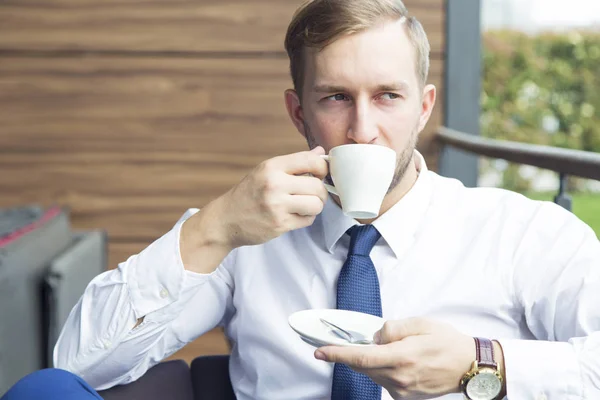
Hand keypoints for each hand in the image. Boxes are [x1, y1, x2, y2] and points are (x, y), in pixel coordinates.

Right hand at [216, 146, 328, 247]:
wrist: (226, 219)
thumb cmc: (249, 193)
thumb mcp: (267, 171)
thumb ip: (294, 163)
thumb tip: (320, 151)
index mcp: (272, 167)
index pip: (311, 161)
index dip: (323, 168)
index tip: (320, 174)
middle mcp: (274, 185)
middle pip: (317, 186)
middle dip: (320, 192)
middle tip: (312, 194)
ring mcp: (277, 206)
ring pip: (316, 205)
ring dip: (314, 206)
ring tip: (304, 205)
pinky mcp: (280, 225)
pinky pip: (308, 220)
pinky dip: (305, 218)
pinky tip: (294, 215)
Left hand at [314, 318, 477, 399]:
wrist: (470, 366)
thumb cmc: (448, 342)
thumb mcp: (420, 324)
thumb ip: (392, 328)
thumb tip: (375, 337)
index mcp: (402, 357)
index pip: (360, 357)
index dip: (337, 355)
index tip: (319, 352)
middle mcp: (399, 377)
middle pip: (363, 366)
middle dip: (355, 353)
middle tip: (363, 342)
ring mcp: (402, 390)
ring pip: (372, 373)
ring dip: (372, 361)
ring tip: (397, 350)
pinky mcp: (405, 397)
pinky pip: (384, 381)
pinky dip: (384, 369)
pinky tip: (402, 361)